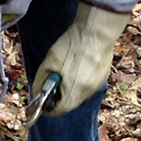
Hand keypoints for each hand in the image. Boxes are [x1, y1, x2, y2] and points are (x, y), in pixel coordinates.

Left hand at [31, 2, 129, 116]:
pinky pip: (88, 86)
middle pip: (70, 104)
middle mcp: (88, 93)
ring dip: (70, 90)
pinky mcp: (104, 76)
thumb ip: (40, 81)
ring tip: (64, 75)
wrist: (97, 30)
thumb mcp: (49, 62)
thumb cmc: (71, 45)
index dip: (48, 109)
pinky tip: (77, 69)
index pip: (59, 111)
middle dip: (59, 98)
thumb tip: (36, 94)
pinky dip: (80, 83)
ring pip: (80, 95)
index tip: (41, 103)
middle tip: (51, 86)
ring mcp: (98, 85)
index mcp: (74, 91)